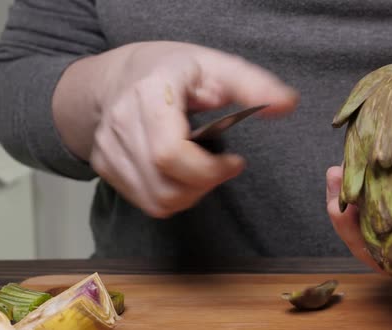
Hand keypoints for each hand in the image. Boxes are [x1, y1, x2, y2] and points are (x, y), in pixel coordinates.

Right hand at [54, 41, 297, 217]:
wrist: (119, 76)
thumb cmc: (173, 70)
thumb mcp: (217, 66)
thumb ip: (253, 85)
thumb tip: (287, 104)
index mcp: (150, 93)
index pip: (169, 152)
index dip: (208, 170)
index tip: (235, 162)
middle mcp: (121, 123)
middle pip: (166, 185)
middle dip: (206, 185)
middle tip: (222, 166)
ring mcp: (107, 148)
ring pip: (156, 201)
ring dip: (191, 195)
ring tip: (203, 169)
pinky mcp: (104, 166)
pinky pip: (145, 201)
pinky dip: (171, 196)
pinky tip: (181, 173)